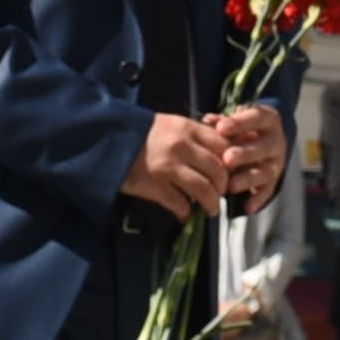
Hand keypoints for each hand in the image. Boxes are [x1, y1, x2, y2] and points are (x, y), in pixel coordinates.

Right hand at [120, 115, 245, 217]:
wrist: (106, 138)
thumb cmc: (141, 132)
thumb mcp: (171, 125)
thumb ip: (195, 136)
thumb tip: (220, 155)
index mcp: (188, 128)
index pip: (224, 146)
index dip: (233, 162)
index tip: (231, 172)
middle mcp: (181, 146)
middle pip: (218, 170)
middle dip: (223, 187)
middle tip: (220, 194)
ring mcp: (168, 167)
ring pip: (204, 190)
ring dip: (211, 204)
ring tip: (210, 209)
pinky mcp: (154, 186)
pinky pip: (180, 204)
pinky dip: (186, 213)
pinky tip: (186, 215)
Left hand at [213, 102, 286, 207]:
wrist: (259, 140)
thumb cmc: (240, 128)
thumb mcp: (234, 121)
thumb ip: (222, 121)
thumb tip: (207, 120)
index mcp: (268, 120)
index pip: (257, 117)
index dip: (240, 123)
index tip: (221, 128)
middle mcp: (276, 141)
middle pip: (264, 146)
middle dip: (246, 153)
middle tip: (228, 159)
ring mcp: (276, 162)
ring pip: (266, 171)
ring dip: (249, 178)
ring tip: (231, 185)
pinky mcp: (274, 180)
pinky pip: (267, 191)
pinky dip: (258, 200)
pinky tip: (246, 207)